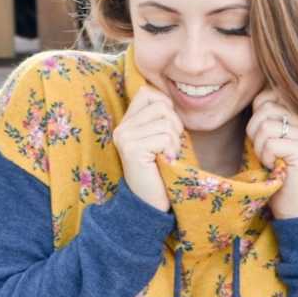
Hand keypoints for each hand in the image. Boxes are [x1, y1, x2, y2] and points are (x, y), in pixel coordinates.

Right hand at [113, 85, 182, 212]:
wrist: (151, 203)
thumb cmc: (163, 171)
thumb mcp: (161, 139)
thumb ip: (162, 119)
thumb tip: (170, 99)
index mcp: (127, 123)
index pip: (148, 93)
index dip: (166, 106)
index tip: (167, 131)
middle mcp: (122, 128)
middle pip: (160, 104)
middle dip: (175, 124)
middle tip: (170, 147)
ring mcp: (125, 138)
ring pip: (165, 121)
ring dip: (175, 141)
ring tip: (167, 156)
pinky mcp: (132, 149)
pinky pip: (165, 137)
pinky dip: (173, 150)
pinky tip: (166, 162)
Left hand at [246, 88, 297, 218]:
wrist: (292, 204)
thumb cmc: (274, 171)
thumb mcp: (267, 138)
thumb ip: (264, 117)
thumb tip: (255, 99)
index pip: (267, 96)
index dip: (255, 117)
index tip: (262, 138)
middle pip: (264, 109)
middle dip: (254, 133)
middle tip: (264, 152)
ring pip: (265, 126)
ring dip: (259, 148)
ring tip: (271, 160)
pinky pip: (269, 144)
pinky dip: (264, 158)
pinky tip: (275, 167)